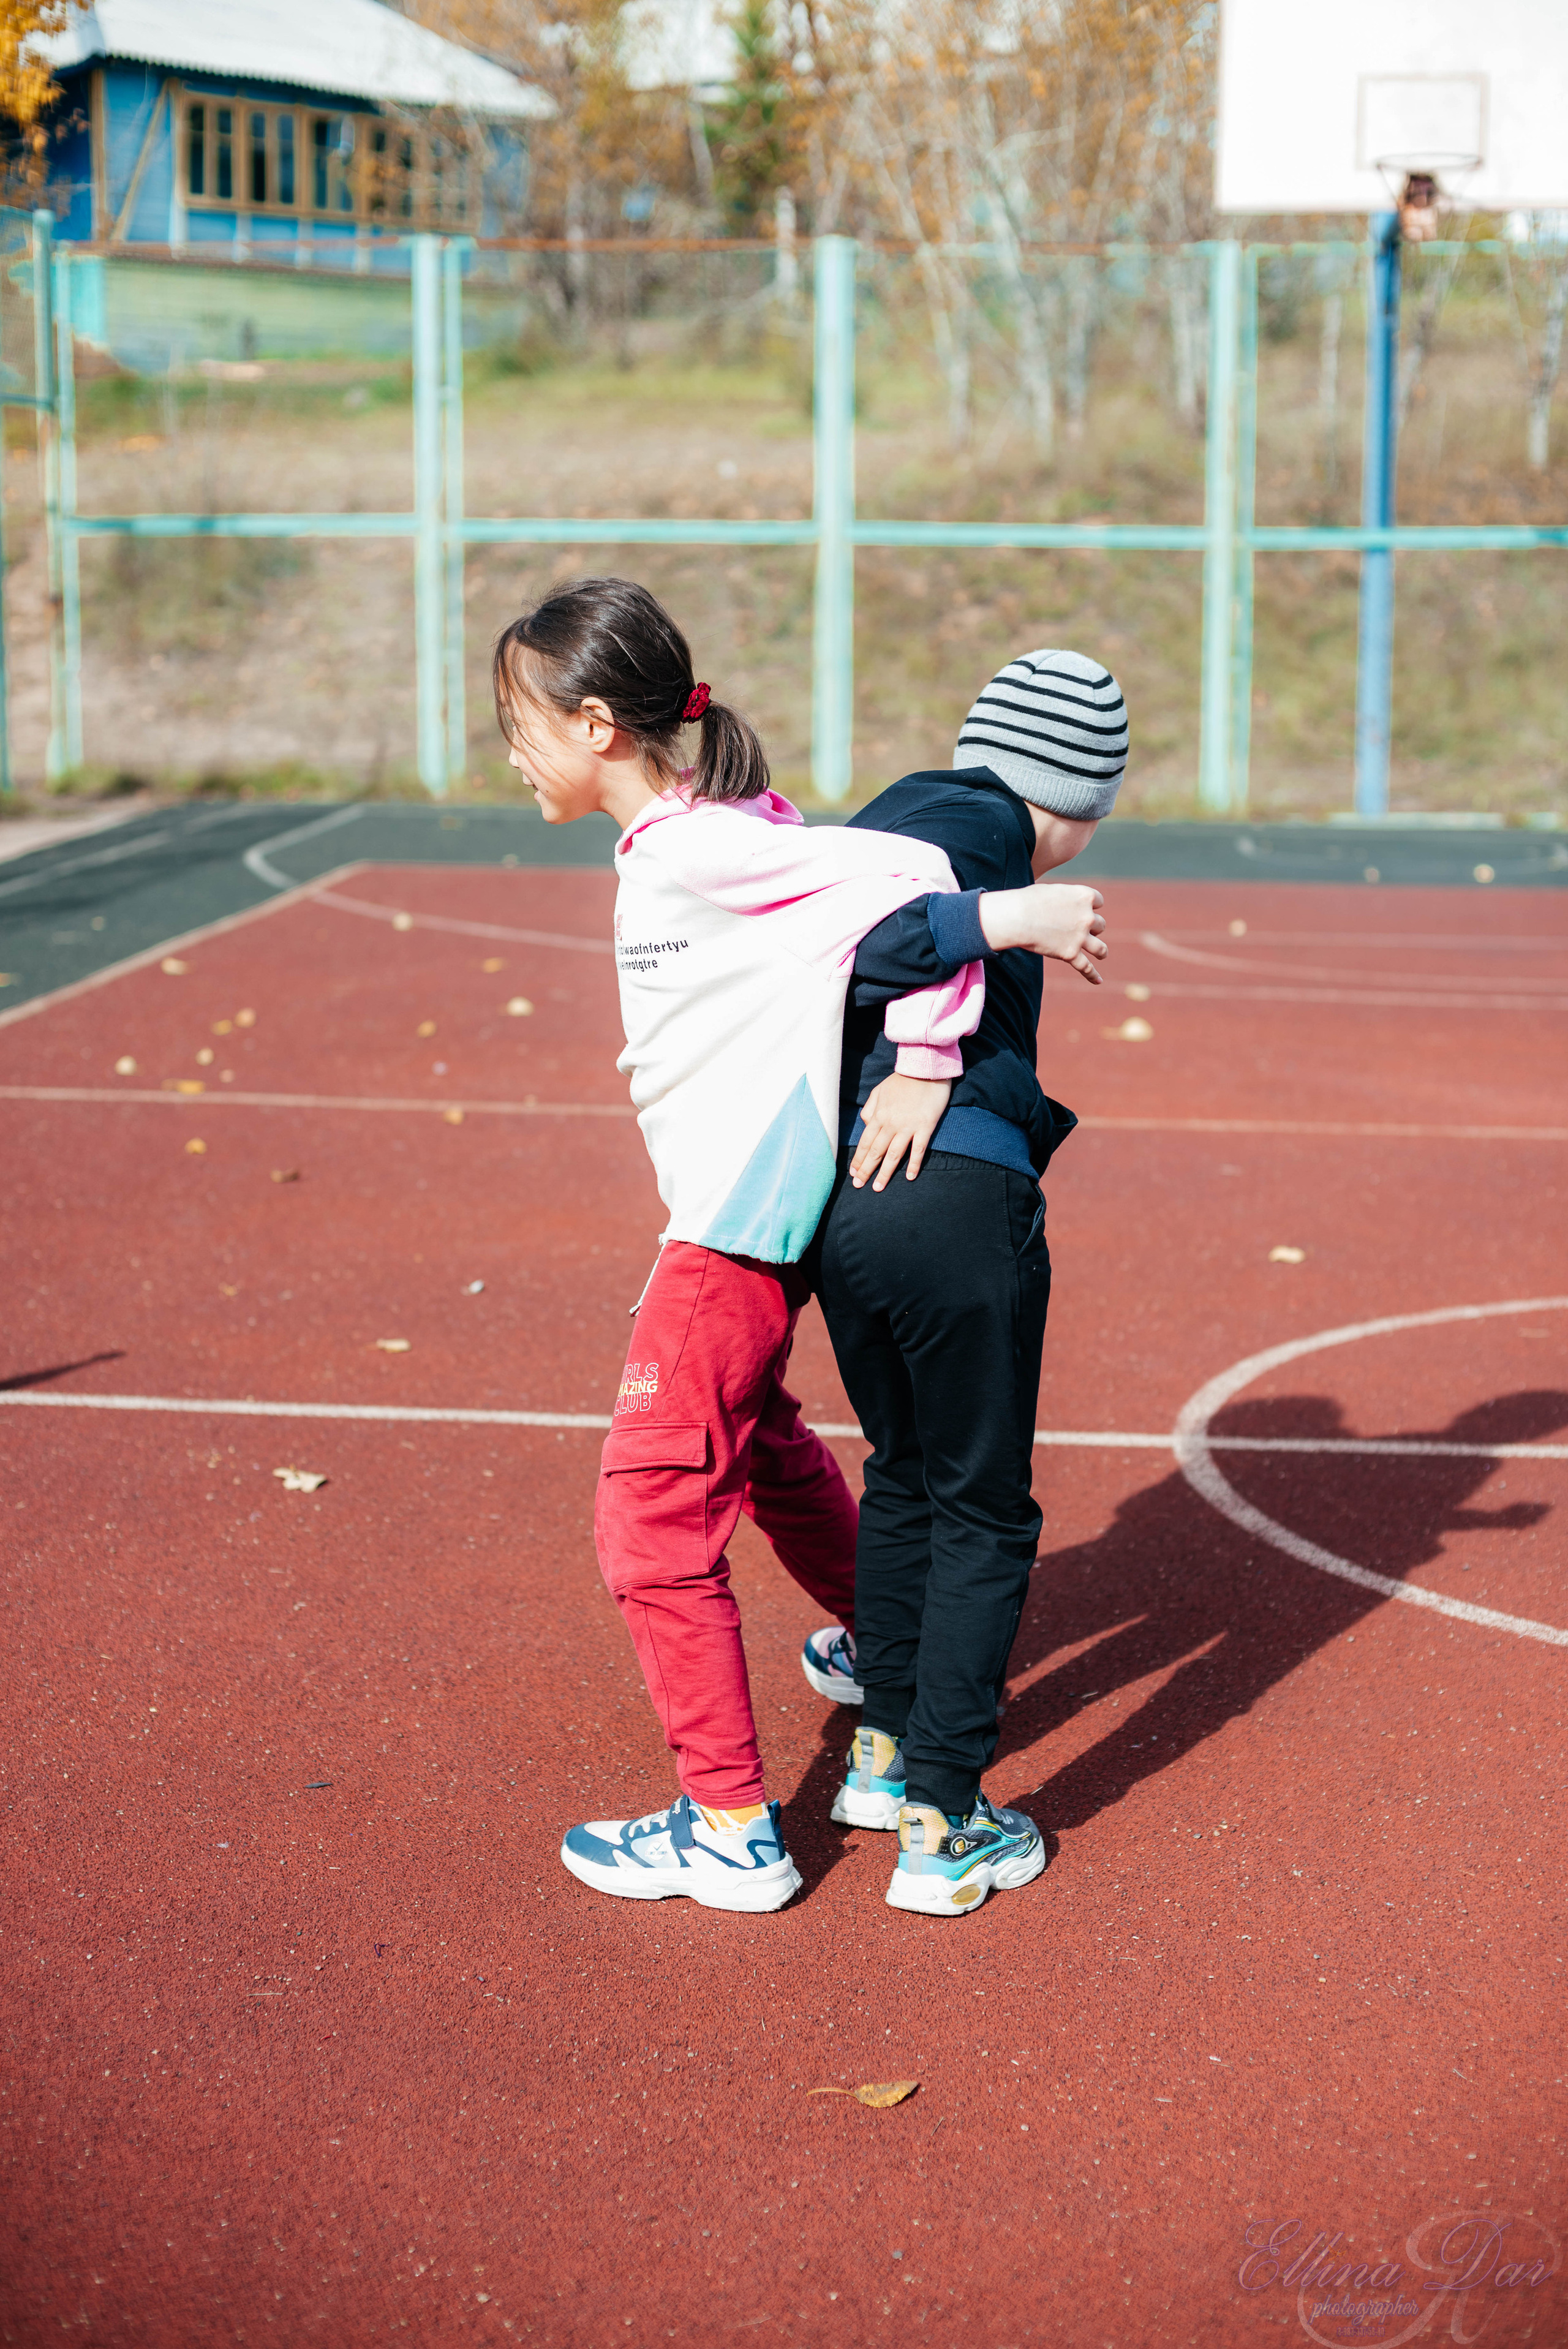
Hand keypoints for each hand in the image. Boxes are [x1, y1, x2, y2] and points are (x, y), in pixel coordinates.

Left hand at [849, 1075, 951, 1190]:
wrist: (925, 1068)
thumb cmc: (902, 1080)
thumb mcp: (879, 1091)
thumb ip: (870, 1109)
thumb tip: (866, 1125)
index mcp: (878, 1116)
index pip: (865, 1142)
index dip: (858, 1159)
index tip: (853, 1173)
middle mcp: (890, 1124)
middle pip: (876, 1152)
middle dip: (866, 1170)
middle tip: (859, 1185)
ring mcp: (908, 1127)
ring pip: (894, 1155)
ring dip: (885, 1173)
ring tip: (878, 1188)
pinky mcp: (925, 1127)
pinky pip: (918, 1149)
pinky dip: (913, 1164)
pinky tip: (909, 1177)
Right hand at [978, 882, 1106, 982]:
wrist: (1017, 917)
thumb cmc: (1028, 901)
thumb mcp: (1053, 891)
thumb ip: (1065, 898)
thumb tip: (1064, 904)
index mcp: (1083, 896)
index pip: (1098, 901)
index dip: (1091, 907)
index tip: (1084, 910)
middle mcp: (1087, 917)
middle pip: (1100, 924)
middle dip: (1092, 927)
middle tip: (1080, 930)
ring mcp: (1080, 937)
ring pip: (1100, 947)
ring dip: (1101, 951)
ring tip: (1102, 955)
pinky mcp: (1070, 954)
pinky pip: (1086, 967)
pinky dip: (1092, 975)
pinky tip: (1098, 981)